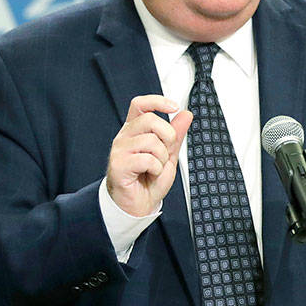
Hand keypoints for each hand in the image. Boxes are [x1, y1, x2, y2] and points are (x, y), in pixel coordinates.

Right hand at [106, 95, 191, 216]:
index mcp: (135, 130)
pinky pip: (146, 159)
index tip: (174, 106)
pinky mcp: (118, 165)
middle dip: (167, 136)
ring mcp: (119, 150)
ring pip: (150, 141)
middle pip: (150, 119)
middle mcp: (125, 137)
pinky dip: (156, 169)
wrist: (140, 204)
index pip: (141, 104)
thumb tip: (186, 114)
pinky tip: (150, 174)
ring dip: (162, 158)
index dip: (157, 101)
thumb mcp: (169, 154)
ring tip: (156, 168)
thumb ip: (176, 135)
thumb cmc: (150, 179)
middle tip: (166, 152)